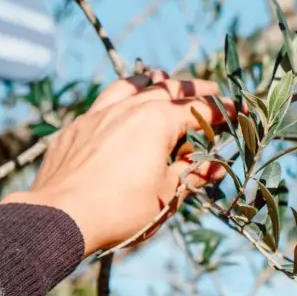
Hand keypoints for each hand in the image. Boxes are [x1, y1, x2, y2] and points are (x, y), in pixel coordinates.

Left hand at [2, 72, 230, 255]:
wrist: (60, 216)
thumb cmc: (120, 210)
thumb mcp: (165, 196)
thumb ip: (191, 175)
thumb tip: (216, 167)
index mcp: (156, 122)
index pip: (198, 110)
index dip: (221, 112)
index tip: (236, 112)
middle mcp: (128, 109)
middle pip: (166, 89)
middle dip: (190, 89)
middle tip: (208, 89)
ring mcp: (97, 115)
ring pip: (129, 87)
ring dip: (150, 82)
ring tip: (161, 79)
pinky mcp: (75, 129)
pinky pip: (102, 104)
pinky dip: (119, 100)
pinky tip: (119, 109)